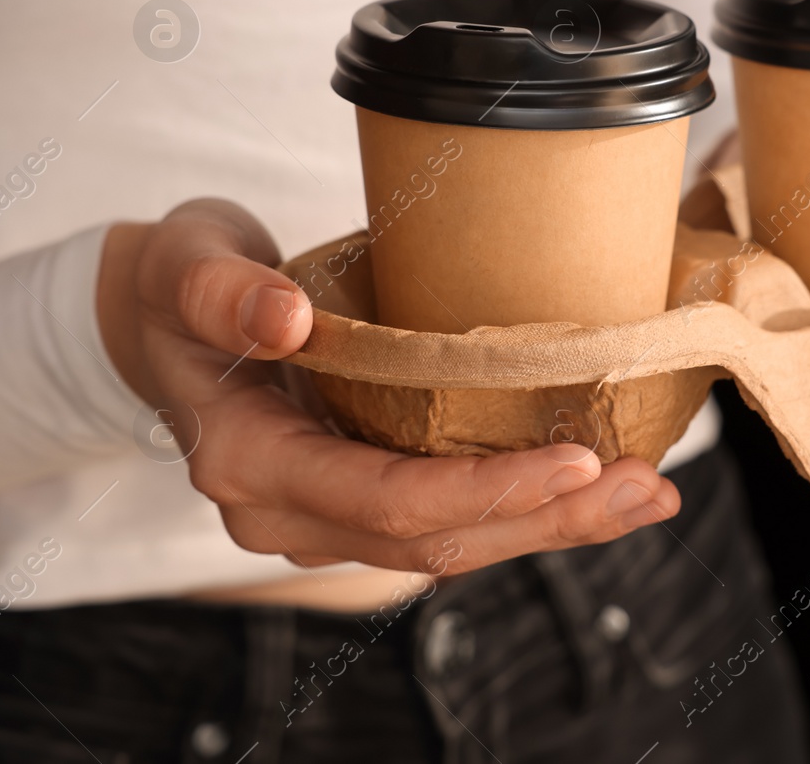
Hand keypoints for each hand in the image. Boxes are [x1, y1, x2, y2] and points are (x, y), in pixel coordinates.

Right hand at [98, 199, 678, 573]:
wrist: (161, 320)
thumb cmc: (183, 286)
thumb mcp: (188, 265)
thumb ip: (223, 291)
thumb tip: (283, 319)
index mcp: (252, 462)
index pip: (386, 498)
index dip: (483, 488)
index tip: (574, 458)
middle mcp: (289, 513)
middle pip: (436, 540)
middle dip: (548, 519)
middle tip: (646, 486)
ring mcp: (328, 518)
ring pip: (455, 544)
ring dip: (555, 524)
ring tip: (648, 494)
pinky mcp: (363, 502)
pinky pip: (453, 522)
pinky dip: (529, 509)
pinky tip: (599, 488)